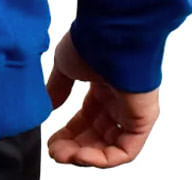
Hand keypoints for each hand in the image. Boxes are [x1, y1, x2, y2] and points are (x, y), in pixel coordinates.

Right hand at [46, 30, 159, 167]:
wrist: (110, 34)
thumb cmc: (88, 42)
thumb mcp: (64, 65)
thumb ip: (57, 88)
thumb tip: (48, 105)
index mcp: (102, 84)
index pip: (87, 117)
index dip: (68, 132)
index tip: (51, 141)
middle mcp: (119, 99)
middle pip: (97, 134)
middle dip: (74, 146)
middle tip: (55, 152)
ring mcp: (131, 111)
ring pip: (110, 145)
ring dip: (85, 155)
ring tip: (63, 155)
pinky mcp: (142, 120)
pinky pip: (125, 150)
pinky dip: (103, 158)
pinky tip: (82, 155)